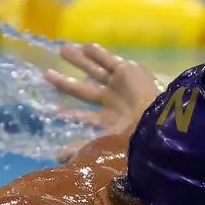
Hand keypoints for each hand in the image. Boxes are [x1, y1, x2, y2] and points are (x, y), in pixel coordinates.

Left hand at [43, 43, 161, 136]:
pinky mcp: (127, 71)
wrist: (157, 120)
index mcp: (109, 121)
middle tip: (46, 74)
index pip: (85, 117)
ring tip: (63, 50)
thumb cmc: (134, 134)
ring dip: (80, 61)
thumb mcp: (105, 143)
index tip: (55, 112)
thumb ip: (82, 147)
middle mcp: (113, 102)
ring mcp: (120, 86)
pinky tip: (86, 46)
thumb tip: (57, 157)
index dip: (71, 115)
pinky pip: (110, 60)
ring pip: (95, 70)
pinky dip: (99, 54)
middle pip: (84, 90)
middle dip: (65, 83)